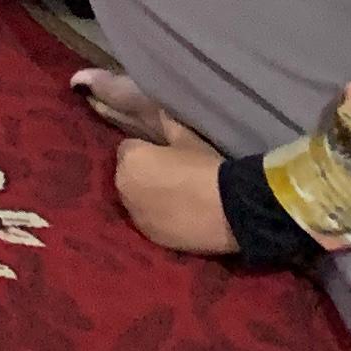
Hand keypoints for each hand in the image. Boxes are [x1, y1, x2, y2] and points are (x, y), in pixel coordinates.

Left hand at [115, 137, 238, 256]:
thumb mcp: (188, 140)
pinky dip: (157, 218)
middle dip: (142, 174)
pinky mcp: (149, 236)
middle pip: (128, 176)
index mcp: (130, 159)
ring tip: (175, 198)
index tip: (164, 156)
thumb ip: (167, 126)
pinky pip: (147, 221)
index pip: (128, 149)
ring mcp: (134, 214)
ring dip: (147, 197)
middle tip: (170, 176)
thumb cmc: (205, 168)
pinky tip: (178, 217)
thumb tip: (160, 113)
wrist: (227, 210)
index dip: (147, 151)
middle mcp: (123, 187)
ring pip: (136, 200)